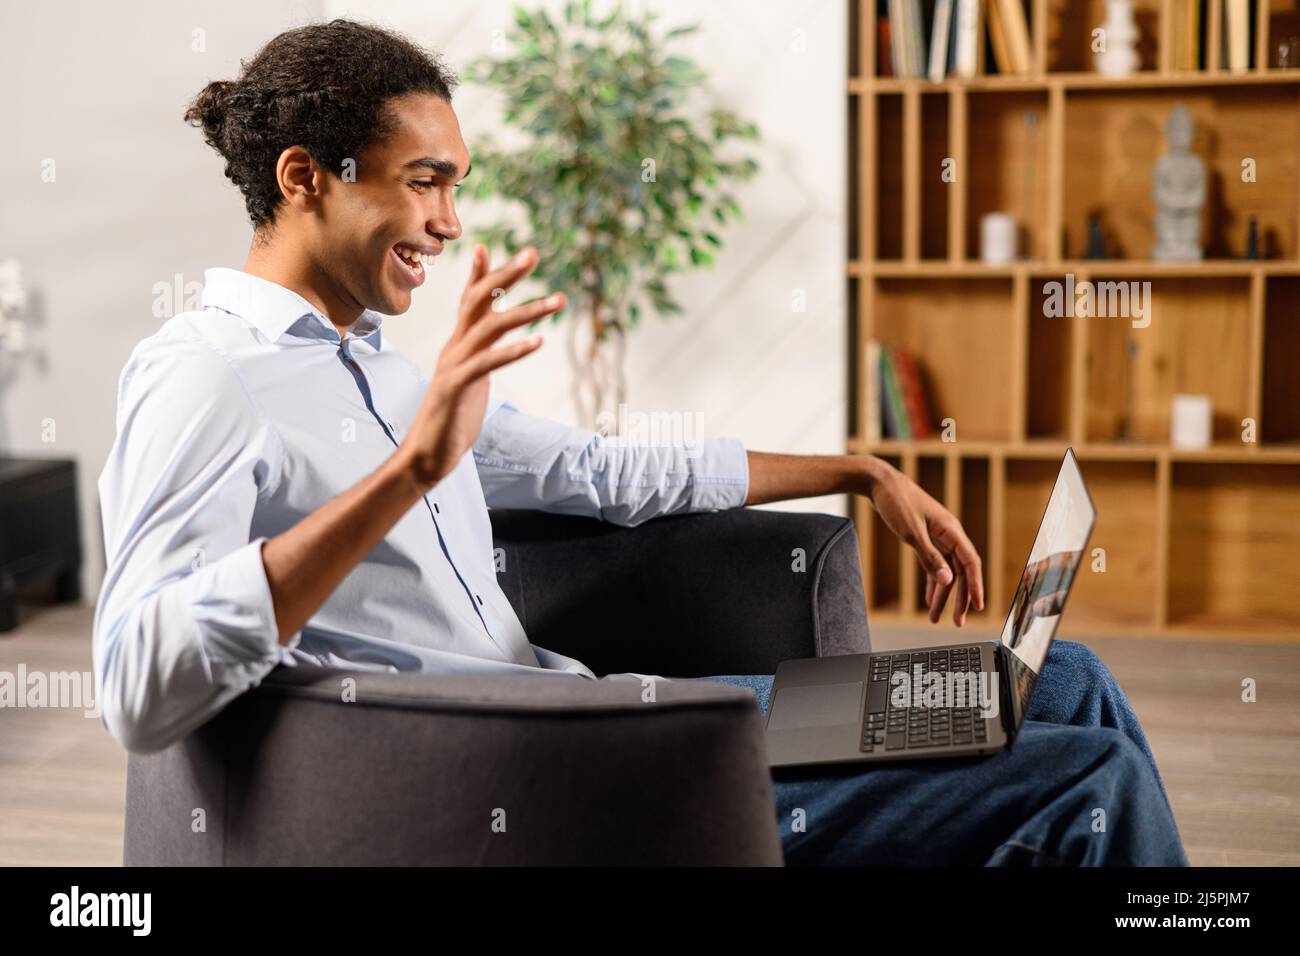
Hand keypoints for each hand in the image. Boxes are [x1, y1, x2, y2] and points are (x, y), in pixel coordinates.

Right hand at [399, 244, 563, 487]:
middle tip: (534, 253)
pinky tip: (538, 341)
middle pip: (480, 300)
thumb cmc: (452, 417)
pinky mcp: (457, 388)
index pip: (470, 299)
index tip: (501, 247)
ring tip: (558, 301)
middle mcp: (454, 348)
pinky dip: (514, 350)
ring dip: (526, 311)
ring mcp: (454, 366)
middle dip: (507, 275)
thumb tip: (495, 338)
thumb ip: (481, 354)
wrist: (427, 454)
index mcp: (458, 345)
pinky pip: (487, 362)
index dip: (485, 273)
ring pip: (490, 327)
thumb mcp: (469, 377)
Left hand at [866, 460, 984, 625]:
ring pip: (947, 570)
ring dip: (942, 594)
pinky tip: (928, 599)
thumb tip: (947, 580)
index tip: (977, 607)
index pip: (970, 563)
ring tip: (936, 618)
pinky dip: (932, 582)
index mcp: (951, 530)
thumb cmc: (896, 503)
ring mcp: (938, 536)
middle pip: (960, 571)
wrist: (879, 482)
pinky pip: (934, 564)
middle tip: (956, 622)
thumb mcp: (911, 532)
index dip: (976, 586)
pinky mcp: (926, 538)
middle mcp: (949, 534)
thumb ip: (929, 557)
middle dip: (959, 598)